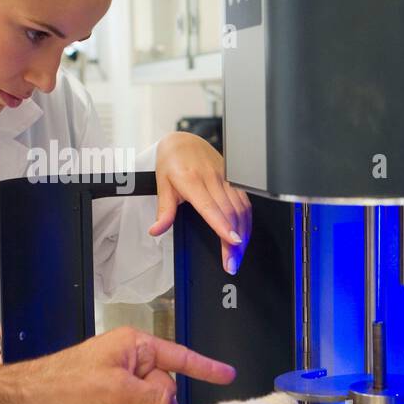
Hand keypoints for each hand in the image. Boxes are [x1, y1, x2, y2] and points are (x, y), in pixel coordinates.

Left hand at [30, 327, 235, 403]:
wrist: (37, 395)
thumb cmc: (67, 380)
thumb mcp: (118, 389)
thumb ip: (152, 398)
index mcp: (135, 345)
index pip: (180, 356)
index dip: (205, 367)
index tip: (227, 373)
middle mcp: (131, 357)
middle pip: (165, 385)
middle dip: (151, 401)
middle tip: (129, 403)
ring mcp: (122, 375)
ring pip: (150, 402)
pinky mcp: (113, 391)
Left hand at [150, 131, 251, 273]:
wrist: (183, 140)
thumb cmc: (172, 162)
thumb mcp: (162, 185)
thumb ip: (163, 210)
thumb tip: (156, 230)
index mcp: (192, 180)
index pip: (210, 206)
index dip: (222, 225)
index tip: (232, 241)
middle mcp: (212, 178)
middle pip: (229, 212)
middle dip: (234, 241)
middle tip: (232, 262)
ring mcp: (225, 177)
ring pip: (241, 208)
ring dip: (243, 233)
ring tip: (238, 254)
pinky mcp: (233, 178)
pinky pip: (245, 201)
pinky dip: (247, 220)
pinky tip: (245, 234)